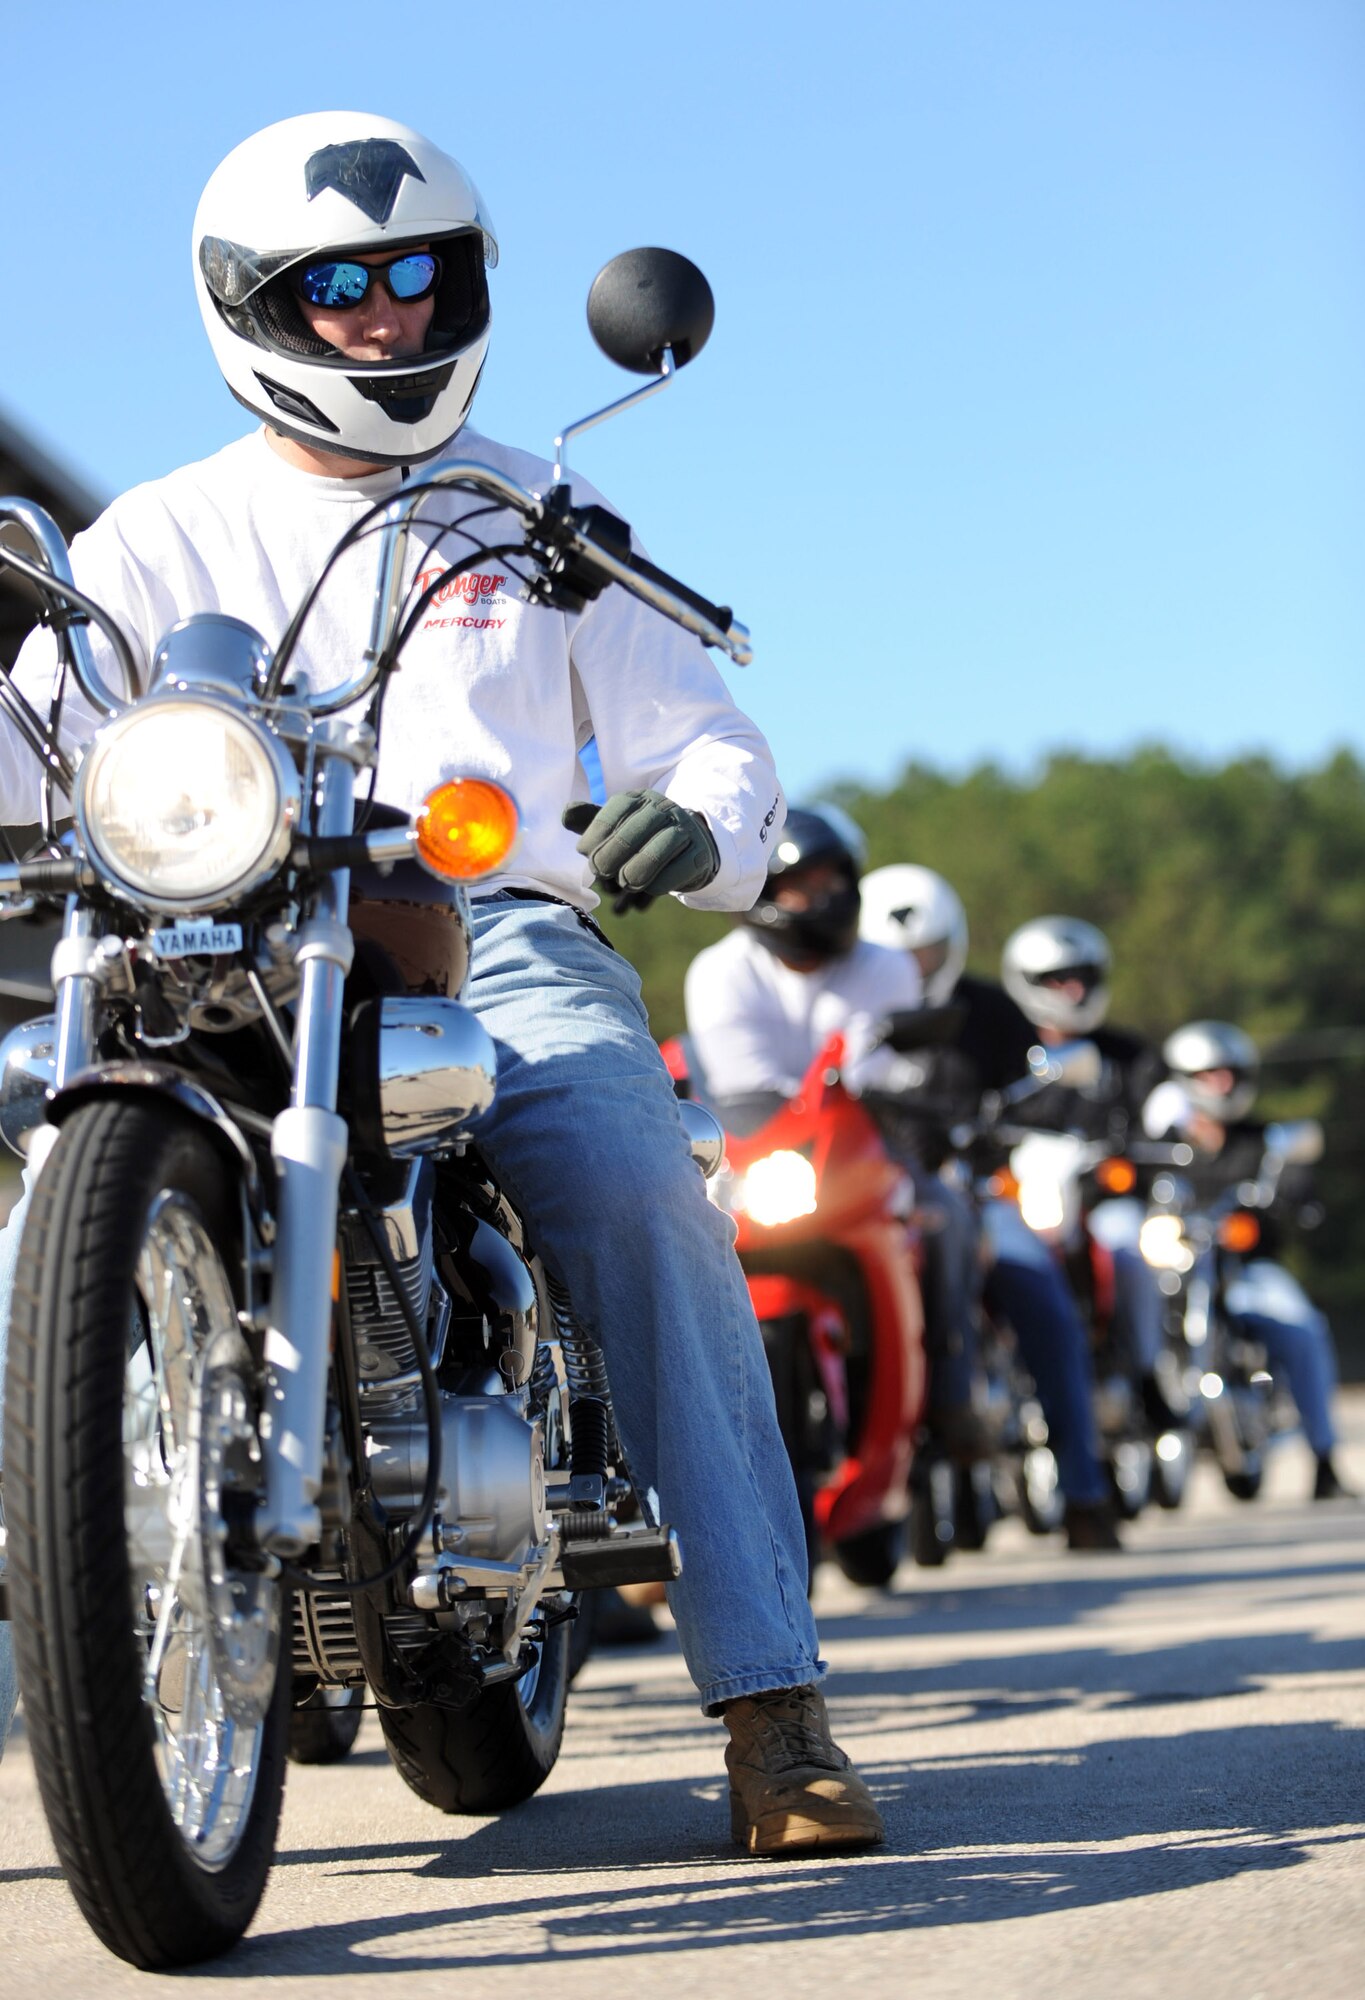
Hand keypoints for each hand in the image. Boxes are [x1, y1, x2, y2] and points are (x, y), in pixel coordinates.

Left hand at [562, 790, 719, 908]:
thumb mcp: (616, 827)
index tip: (585, 852)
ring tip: (626, 882)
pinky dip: (659, 884)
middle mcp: (662, 808)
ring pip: (655, 852)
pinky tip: (648, 888)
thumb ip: (590, 821)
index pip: (613, 812)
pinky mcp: (699, 854)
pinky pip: (678, 870)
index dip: (594, 835)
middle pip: (631, 833)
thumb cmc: (643, 838)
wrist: (689, 847)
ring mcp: (684, 830)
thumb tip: (565, 815)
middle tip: (600, 872)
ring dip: (635, 872)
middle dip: (610, 857)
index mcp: (638, 799)